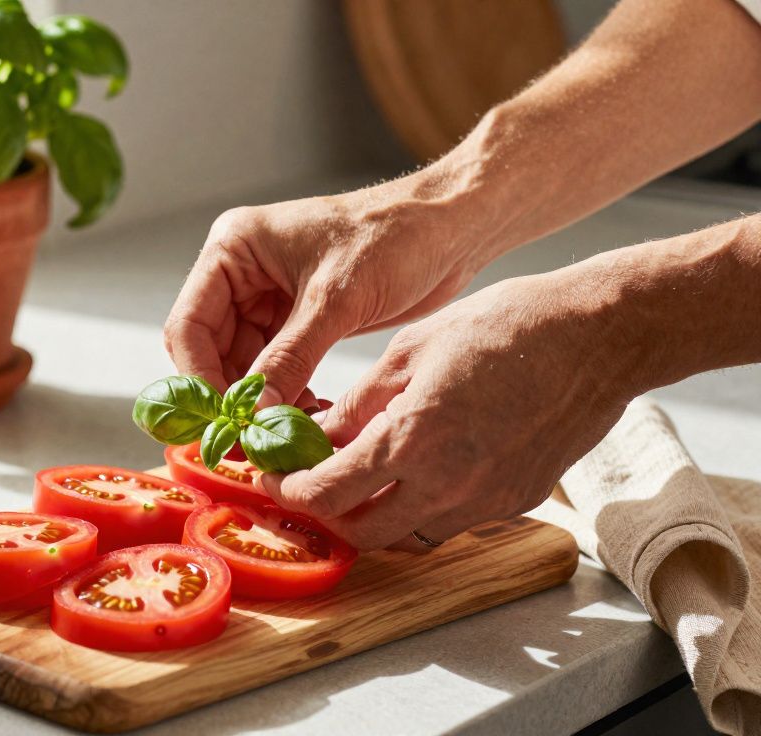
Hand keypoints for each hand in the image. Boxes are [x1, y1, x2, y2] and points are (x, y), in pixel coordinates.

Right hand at [164, 171, 496, 409]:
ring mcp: (266, 296)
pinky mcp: (295, 317)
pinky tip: (302, 416)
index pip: (190, 324)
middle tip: (250, 439)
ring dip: (258, 400)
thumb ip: (290, 357)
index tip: (224, 421)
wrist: (451, 229)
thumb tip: (256, 412)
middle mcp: (241, 271)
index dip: (200, 378)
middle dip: (229, 394)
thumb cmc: (396, 236)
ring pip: (240, 364)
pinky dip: (282, 394)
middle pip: (208, 349)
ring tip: (281, 433)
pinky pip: (272, 366)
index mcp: (234, 248)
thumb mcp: (337, 300)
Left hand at [258, 269, 639, 552]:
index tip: (274, 475)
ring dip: (375, 515)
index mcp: (412, 441)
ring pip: (408, 536)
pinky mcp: (516, 501)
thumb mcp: (409, 351)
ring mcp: (487, 501)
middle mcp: (449, 485)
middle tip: (310, 481)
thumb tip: (318, 434)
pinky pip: (451, 520)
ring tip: (362, 473)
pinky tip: (419, 465)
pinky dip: (422, 504)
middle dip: (327, 514)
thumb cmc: (506, 326)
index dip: (289, 489)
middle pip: (363, 535)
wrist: (596, 337)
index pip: (327, 495)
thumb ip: (357, 403)